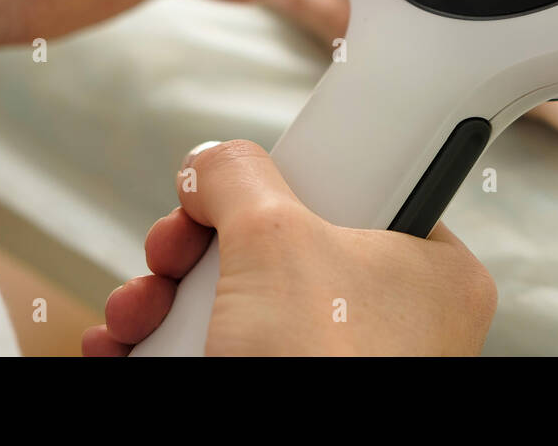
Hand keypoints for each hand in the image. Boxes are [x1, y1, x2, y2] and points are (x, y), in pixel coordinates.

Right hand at [82, 140, 496, 355]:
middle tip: (171, 252)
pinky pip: (229, 352)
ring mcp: (341, 364)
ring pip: (242, 305)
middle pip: (278, 250)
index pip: (353, 192)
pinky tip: (126, 344)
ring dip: (167, 300)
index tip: (234, 193)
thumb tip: (217, 164)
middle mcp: (396, 319)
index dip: (280, 187)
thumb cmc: (320, 364)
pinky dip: (168, 346)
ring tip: (138, 309)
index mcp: (431, 269)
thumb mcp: (275, 236)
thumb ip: (242, 177)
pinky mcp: (289, 394)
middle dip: (196, 251)